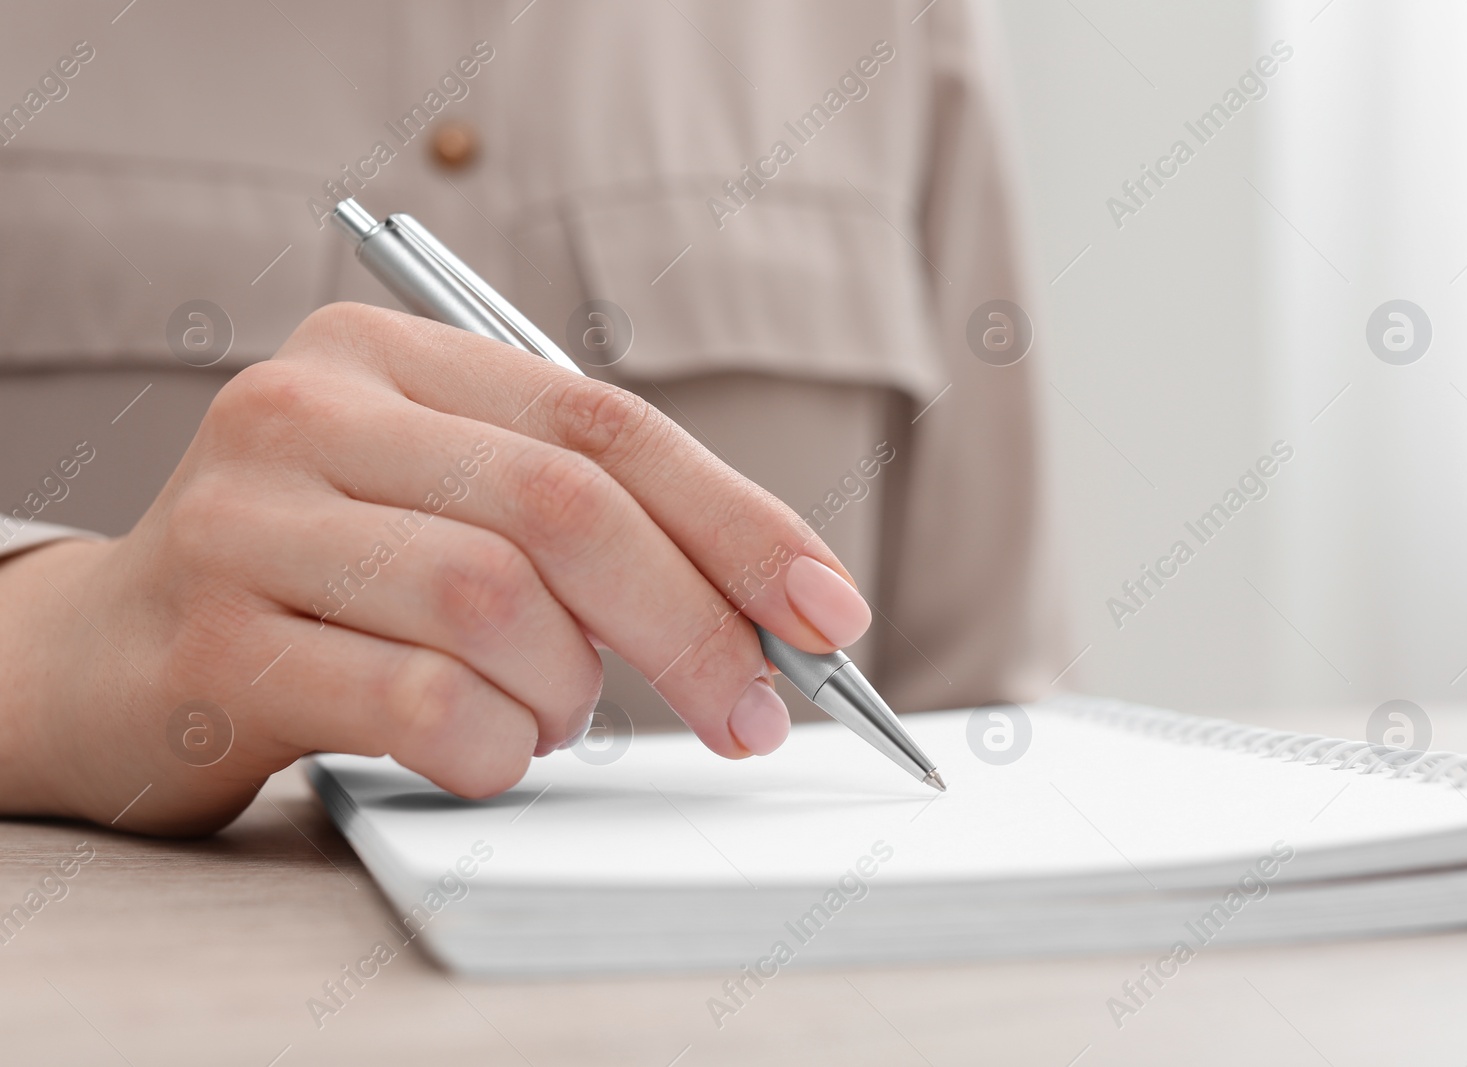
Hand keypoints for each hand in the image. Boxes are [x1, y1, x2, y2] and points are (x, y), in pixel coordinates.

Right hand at [0, 303, 872, 834]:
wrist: (108, 654)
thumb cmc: (320, 574)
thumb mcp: (439, 498)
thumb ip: (580, 520)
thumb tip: (772, 605)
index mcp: (388, 352)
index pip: (607, 425)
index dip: (738, 521)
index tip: (828, 612)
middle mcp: (311, 409)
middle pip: (567, 510)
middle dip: (692, 627)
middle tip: (751, 714)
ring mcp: (251, 520)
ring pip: (498, 606)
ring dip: (566, 694)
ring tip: (547, 716)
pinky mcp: (214, 641)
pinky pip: (420, 705)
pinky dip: (494, 749)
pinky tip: (486, 751)